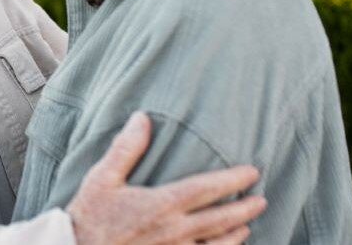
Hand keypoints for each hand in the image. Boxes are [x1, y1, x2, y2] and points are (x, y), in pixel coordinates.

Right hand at [67, 112, 266, 244]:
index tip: (252, 173)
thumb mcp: (102, 178)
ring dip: (235, 234)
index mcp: (161, 205)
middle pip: (220, 220)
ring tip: (246, 225)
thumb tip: (142, 118)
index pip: (207, 190)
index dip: (233, 181)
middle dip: (244, 209)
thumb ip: (126, 149)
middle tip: (261, 199)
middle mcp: (174, 230)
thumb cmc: (89, 216)